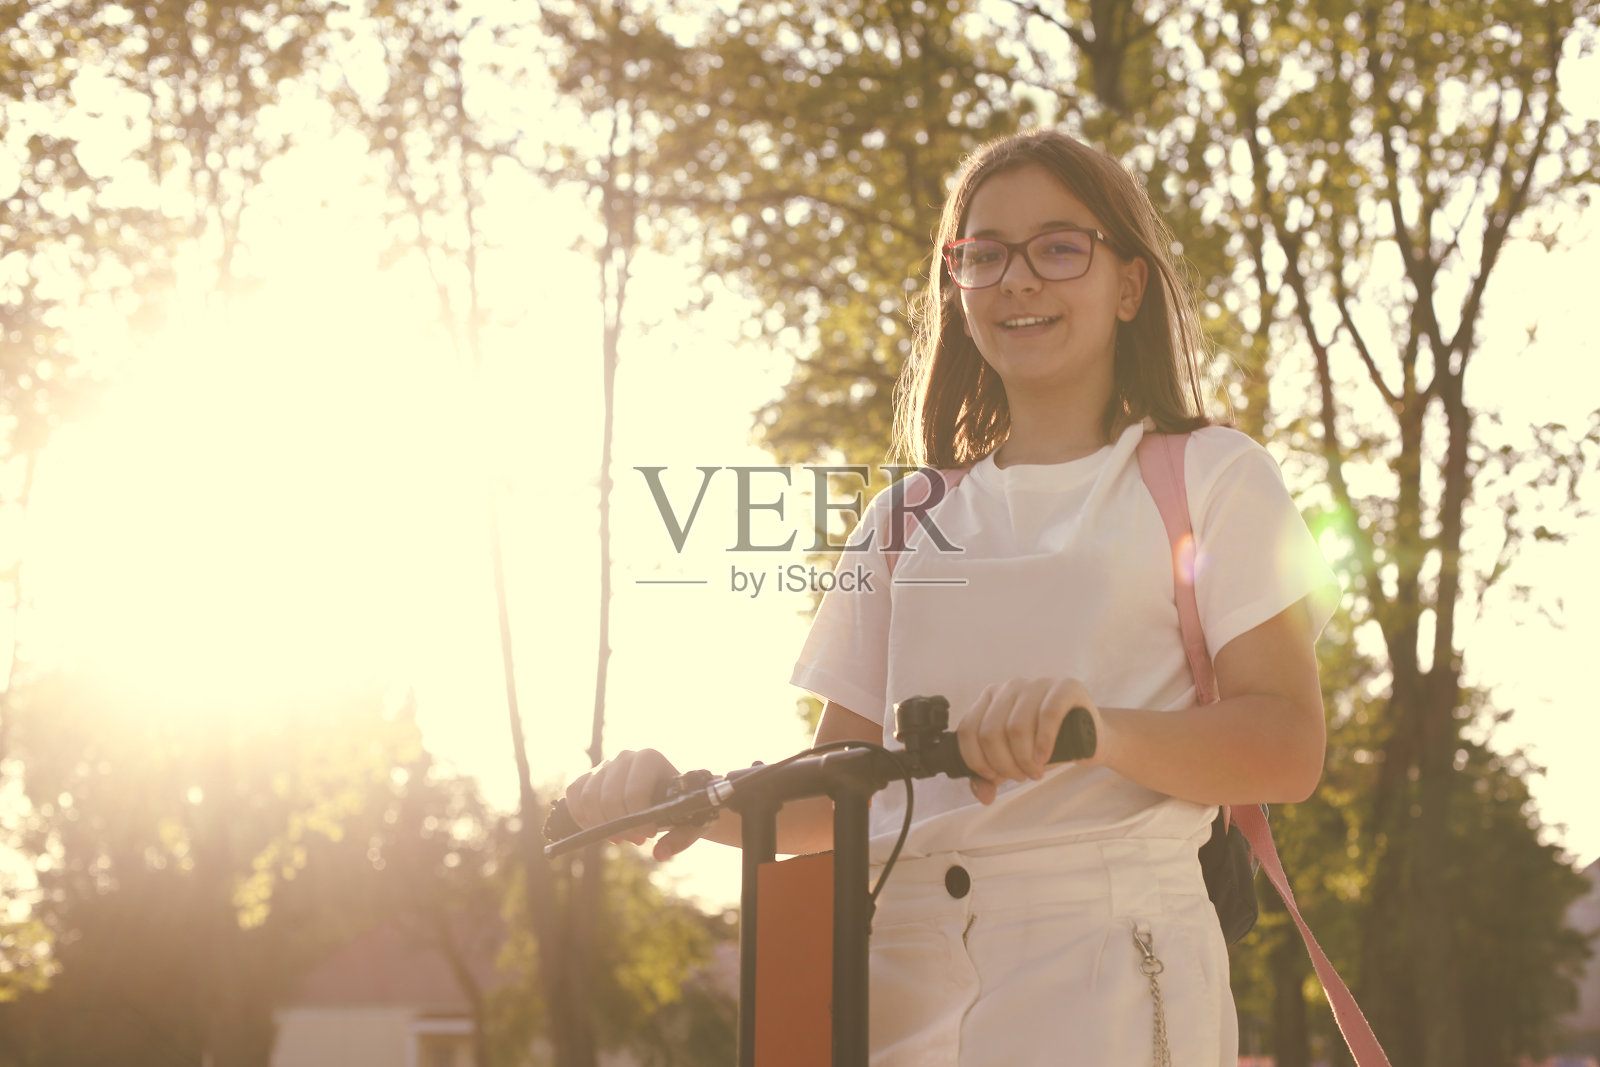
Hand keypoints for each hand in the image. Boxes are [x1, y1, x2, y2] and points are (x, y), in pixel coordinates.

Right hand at [562, 749, 704, 859]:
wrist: (671, 797)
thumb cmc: (683, 807)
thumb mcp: (692, 822)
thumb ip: (682, 838)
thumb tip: (659, 853)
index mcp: (650, 758)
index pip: (633, 791)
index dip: (637, 819)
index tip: (649, 835)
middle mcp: (625, 757)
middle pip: (607, 797)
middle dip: (618, 826)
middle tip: (636, 840)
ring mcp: (605, 765)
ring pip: (587, 797)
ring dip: (600, 825)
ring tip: (621, 837)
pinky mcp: (590, 777)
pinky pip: (573, 794)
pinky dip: (581, 817)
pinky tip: (600, 831)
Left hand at [956, 678, 1101, 804]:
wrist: (1089, 736)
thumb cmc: (1046, 746)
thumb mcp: (1013, 760)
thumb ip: (991, 776)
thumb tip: (983, 795)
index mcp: (990, 699)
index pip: (968, 730)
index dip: (976, 760)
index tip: (993, 776)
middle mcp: (1009, 687)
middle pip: (990, 732)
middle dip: (1004, 764)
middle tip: (1021, 776)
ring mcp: (1037, 683)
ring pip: (1016, 727)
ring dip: (1024, 759)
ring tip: (1035, 772)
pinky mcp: (1065, 687)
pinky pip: (1047, 715)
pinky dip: (1043, 743)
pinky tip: (1044, 759)